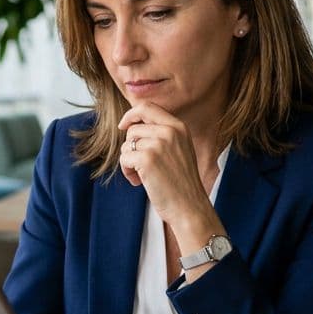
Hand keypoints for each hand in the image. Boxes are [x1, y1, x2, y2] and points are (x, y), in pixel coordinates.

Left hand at [118, 101, 222, 237]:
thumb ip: (162, 134)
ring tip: (142, 175)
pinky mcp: (147, 159)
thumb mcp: (178, 149)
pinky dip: (127, 172)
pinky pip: (124, 158)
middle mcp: (170, 131)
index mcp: (179, 126)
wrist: (190, 206)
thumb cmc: (181, 182)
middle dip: (130, 146)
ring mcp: (159, 144)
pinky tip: (139, 182)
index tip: (123, 126)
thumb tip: (132, 124)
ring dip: (129, 162)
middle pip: (133, 128)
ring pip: (126, 144)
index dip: (130, 114)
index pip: (147, 107)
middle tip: (139, 164)